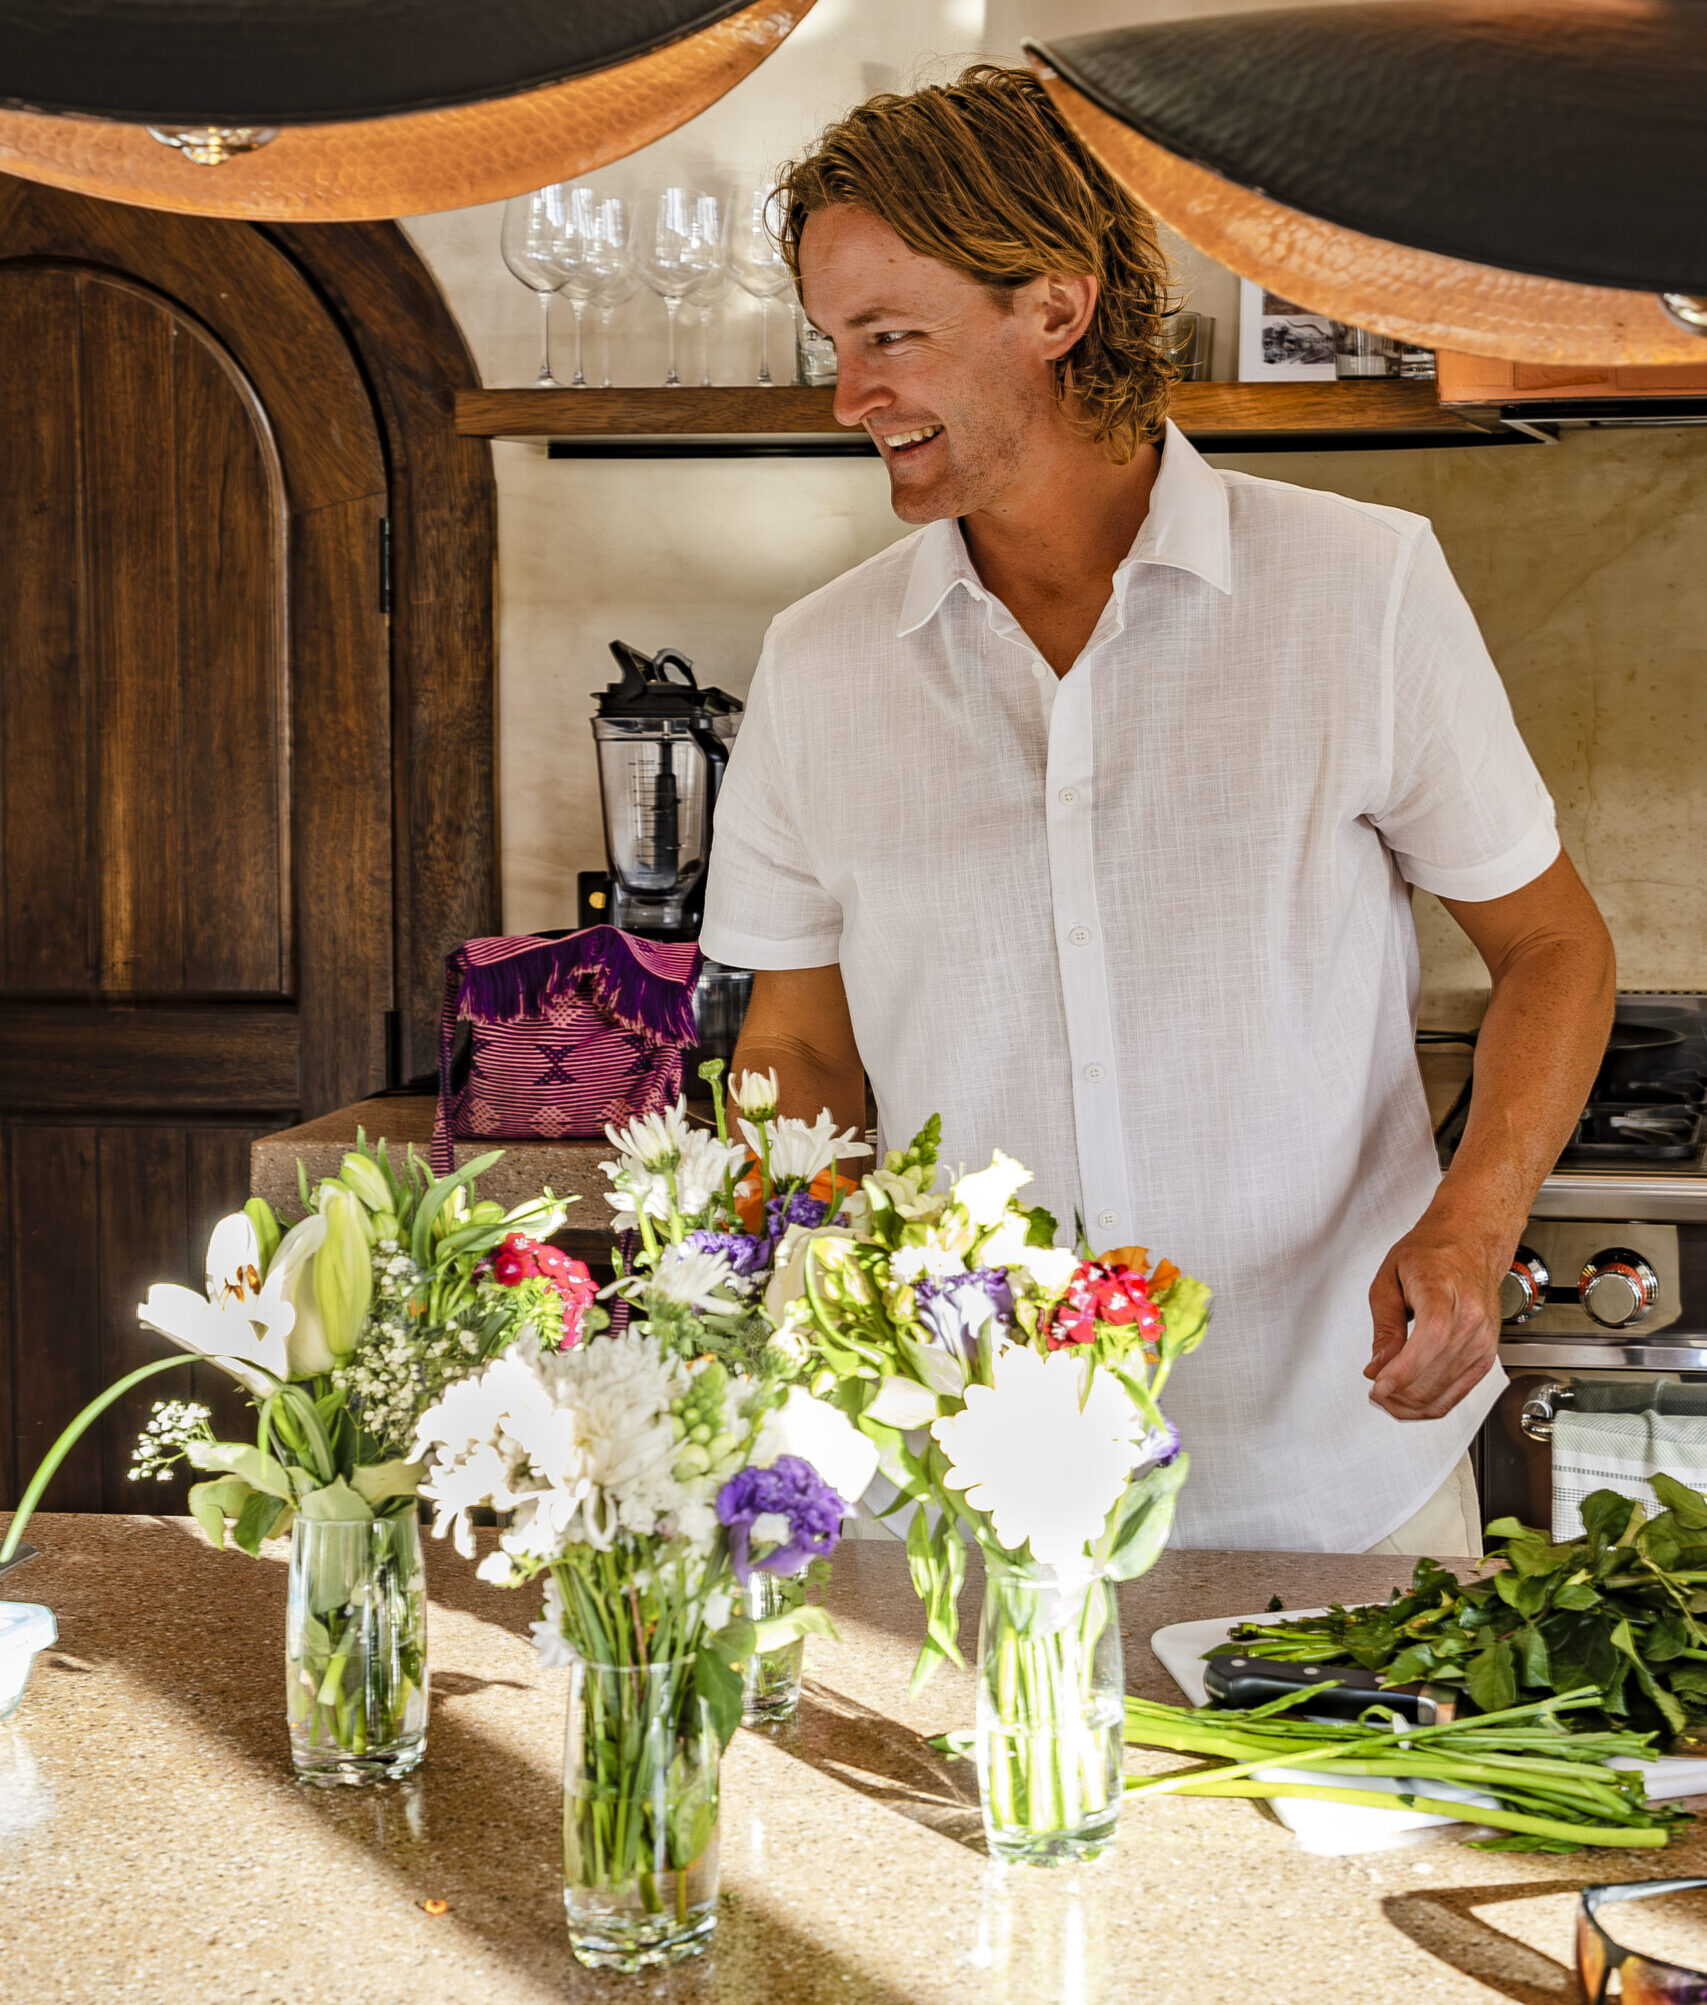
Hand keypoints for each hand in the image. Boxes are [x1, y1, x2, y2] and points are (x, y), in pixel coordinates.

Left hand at [1365, 1205, 1507, 1420]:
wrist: (1472, 1242)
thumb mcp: (1390, 1276)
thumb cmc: (1433, 1252)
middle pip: (1434, 1374)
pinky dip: (1432, 1404)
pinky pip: (1459, 1393)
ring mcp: (1483, 1341)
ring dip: (1411, 1404)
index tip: (1377, 1385)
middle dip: (1398, 1393)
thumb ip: (1384, 1325)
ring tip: (1386, 1396)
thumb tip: (1378, 1365)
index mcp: (1444, 1294)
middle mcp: (1472, 1321)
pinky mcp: (1486, 1356)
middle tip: (1374, 1390)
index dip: (1400, 1373)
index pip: (1427, 1343)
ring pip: (1445, 1391)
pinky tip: (1410, 1401)